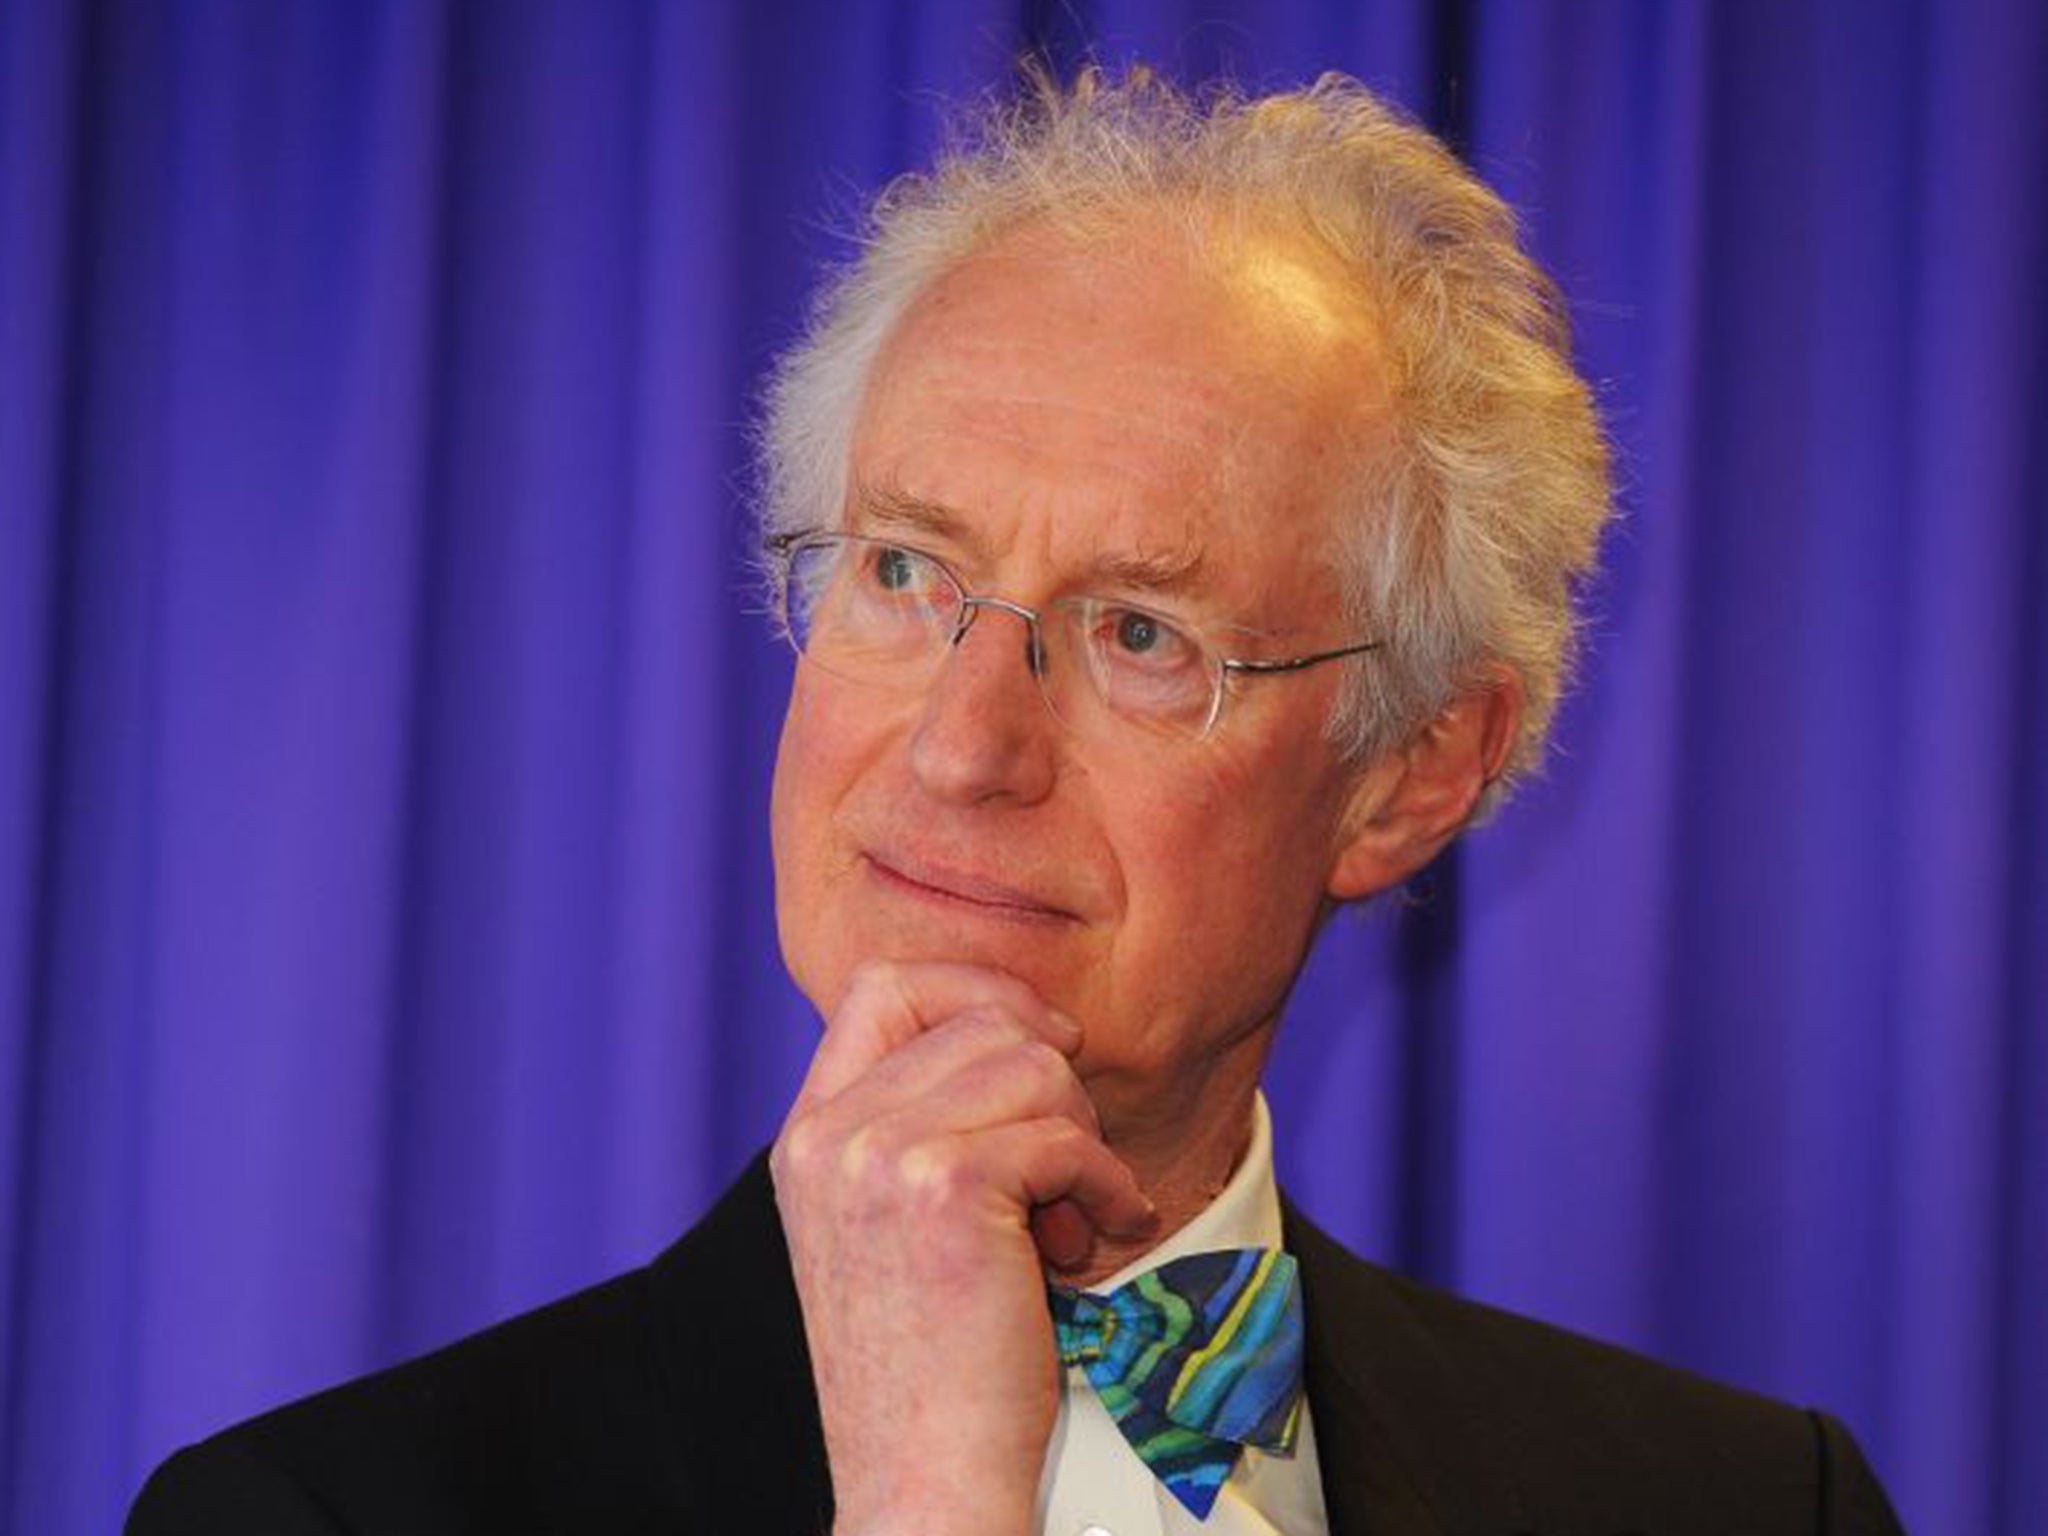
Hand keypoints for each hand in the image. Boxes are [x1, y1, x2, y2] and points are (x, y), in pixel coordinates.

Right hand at [770, 960, 1156, 1535]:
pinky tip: (1106, 1234)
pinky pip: (1066, 1137)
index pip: (883, 984)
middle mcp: (830, 1136)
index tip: (1040, 1044)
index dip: (977, 990)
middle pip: (982, 1019)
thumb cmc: (934, 1366)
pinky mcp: (946, 1190)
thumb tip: (1033, 1031)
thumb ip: (925, 1127)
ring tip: (1072, 1221)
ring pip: (1034, 1068)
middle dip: (1052, 1087)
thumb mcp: (897, 1225)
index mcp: (809, 1137)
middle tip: (1064, 1171)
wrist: (924, 1480)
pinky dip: (1108, 1184)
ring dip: (1083, 1141)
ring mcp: (879, 1157)